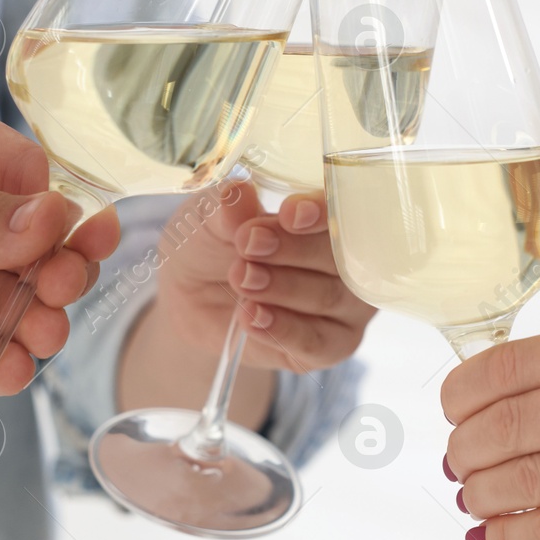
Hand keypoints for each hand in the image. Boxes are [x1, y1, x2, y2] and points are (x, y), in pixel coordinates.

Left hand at [0, 92, 119, 395]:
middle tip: (61, 283)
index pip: (27, 176)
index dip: (52, 206)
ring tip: (40, 330)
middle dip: (59, 265)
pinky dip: (0, 363)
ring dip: (38, 318)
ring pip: (15, 304)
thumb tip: (53, 223)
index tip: (63, 230)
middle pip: (35, 245)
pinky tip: (8, 365)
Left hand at [156, 182, 374, 372]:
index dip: (321, 212)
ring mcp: (345, 305)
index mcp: (328, 216)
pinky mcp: (330, 346)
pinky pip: (316, 341)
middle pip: (338, 255)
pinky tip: (251, 316)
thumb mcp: (209, 219)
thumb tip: (238, 193)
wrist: (192, 297)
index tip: (290, 214)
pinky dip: (283, 329)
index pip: (342, 210)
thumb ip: (227, 209)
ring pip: (327, 296)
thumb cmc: (212, 245)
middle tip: (249, 245)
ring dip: (282, 287)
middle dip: (293, 249)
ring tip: (242, 279)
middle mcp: (347, 259)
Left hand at [440, 317, 539, 539]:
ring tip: (474, 497)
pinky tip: (493, 537)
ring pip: (518, 479)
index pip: (510, 364)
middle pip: (503, 423)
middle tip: (457, 461)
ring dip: (480, 494)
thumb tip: (488, 402)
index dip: (461, 393)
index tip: (451, 410)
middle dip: (463, 449)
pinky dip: (506, 537)